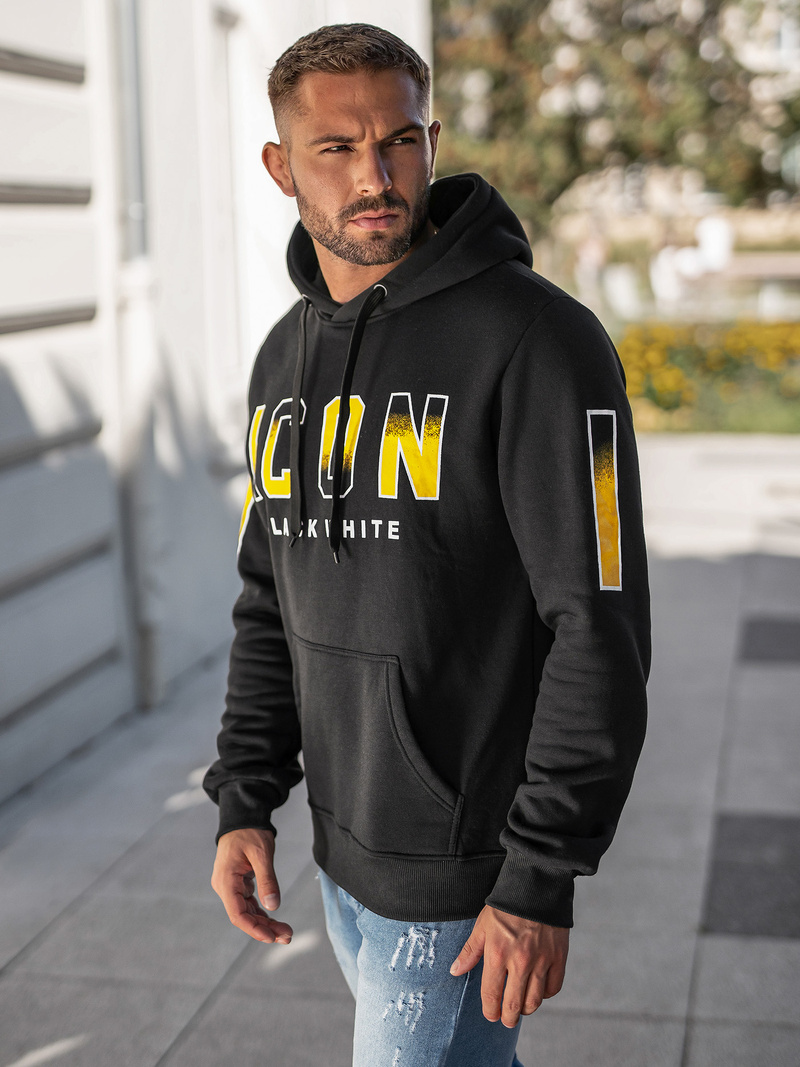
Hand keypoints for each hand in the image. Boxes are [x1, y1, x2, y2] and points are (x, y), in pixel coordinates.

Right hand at [211, 828, 292, 943]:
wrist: (244, 817)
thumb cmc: (250, 832)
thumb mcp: (261, 854)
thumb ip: (267, 880)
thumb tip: (273, 906)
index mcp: (226, 881)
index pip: (237, 914)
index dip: (254, 929)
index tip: (271, 937)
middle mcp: (225, 887)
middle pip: (244, 916)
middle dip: (265, 928)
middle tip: (288, 936)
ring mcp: (231, 886)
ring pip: (248, 912)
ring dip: (266, 923)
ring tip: (286, 931)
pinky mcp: (239, 884)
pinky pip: (250, 903)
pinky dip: (263, 912)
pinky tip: (276, 920)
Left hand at [450, 905, 568, 1027]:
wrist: (536, 887)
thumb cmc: (506, 906)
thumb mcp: (482, 925)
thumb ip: (470, 951)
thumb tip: (455, 971)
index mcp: (497, 954)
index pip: (491, 994)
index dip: (490, 1009)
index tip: (490, 1014)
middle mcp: (520, 961)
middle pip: (514, 1005)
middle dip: (507, 1017)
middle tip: (505, 1019)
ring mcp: (541, 961)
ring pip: (534, 1001)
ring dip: (525, 1009)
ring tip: (520, 1008)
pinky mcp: (558, 957)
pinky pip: (553, 988)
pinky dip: (545, 994)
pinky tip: (538, 990)